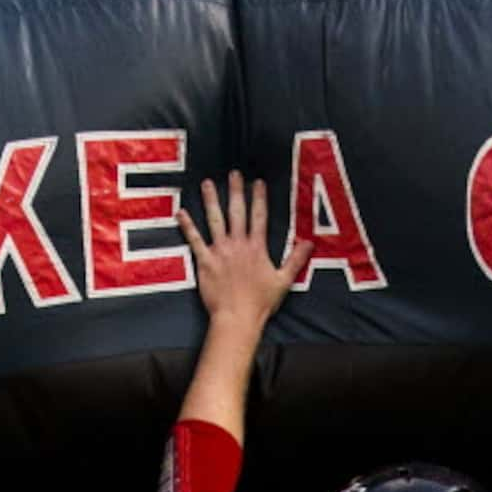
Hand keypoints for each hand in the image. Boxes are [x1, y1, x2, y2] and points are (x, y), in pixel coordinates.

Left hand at [177, 174, 309, 330]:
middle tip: (234, 174)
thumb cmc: (261, 303)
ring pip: (215, 220)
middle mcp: (238, 244)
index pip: (259, 216)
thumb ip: (295, 259)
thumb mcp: (284, 280)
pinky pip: (194, 240)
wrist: (238, 317)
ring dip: (211, 200)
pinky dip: (187, 226)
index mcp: (257, 247)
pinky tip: (181, 213)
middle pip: (237, 212)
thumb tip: (310, 243)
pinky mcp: (205, 261)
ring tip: (207, 183)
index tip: (257, 182)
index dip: (259, 198)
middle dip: (236, 191)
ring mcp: (220, 251)